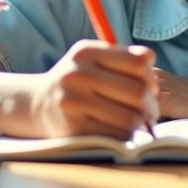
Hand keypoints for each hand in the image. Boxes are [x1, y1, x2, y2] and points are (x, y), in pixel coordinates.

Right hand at [27, 40, 158, 139]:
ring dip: (141, 123)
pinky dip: (127, 135)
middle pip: (137, 91)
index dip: (152, 77)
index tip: (152, 88)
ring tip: (139, 123)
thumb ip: (123, 57)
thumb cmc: (76, 81)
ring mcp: (73, 102)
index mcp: (86, 52)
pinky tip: (123, 132)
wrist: (35, 105)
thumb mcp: (92, 60)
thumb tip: (151, 61)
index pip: (137, 62)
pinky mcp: (72, 128)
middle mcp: (78, 74)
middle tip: (152, 112)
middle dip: (151, 105)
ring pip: (129, 117)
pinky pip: (116, 135)